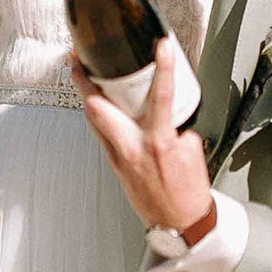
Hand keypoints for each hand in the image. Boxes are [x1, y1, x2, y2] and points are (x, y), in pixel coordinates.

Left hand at [72, 38, 215, 240]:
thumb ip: (177, 127)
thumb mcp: (193, 151)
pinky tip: (99, 107)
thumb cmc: (188, 192)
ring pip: (93, 120)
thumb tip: (168, 112)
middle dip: (84, 81)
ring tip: (80, 75)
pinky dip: (98, 117)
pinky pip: (100, 135)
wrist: (180, 224)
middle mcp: (133, 148)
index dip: (162, 67)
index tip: (161, 47)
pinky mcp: (114, 166)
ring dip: (86, 96)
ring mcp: (119, 158)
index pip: (161, 95)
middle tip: (78, 59)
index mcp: (159, 142)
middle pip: (97, 108)